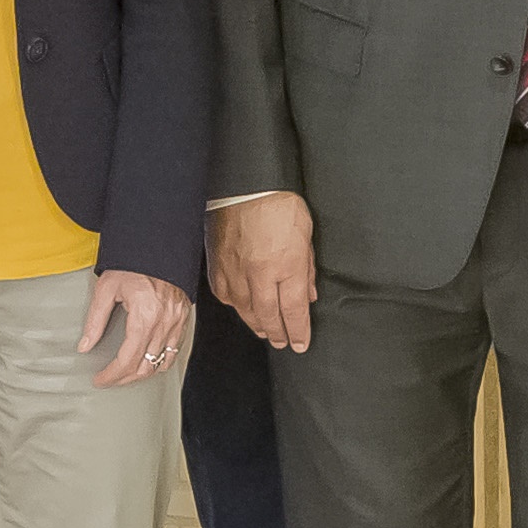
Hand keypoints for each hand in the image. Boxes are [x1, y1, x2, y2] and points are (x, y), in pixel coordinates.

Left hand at [80, 267, 192, 389]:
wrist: (159, 246)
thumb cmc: (133, 263)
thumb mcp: (106, 288)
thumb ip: (95, 320)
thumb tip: (85, 345)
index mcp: (145, 316)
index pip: (127, 359)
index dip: (112, 375)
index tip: (100, 380)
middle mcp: (164, 323)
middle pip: (145, 366)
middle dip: (124, 378)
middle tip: (109, 379)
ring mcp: (176, 322)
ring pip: (161, 363)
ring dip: (142, 373)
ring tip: (126, 374)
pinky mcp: (183, 319)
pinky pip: (174, 351)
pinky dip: (161, 362)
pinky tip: (148, 362)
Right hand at [210, 194, 316, 350]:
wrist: (247, 184)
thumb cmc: (279, 203)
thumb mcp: (306, 236)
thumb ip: (307, 268)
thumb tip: (309, 293)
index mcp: (286, 266)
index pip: (293, 311)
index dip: (298, 331)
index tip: (301, 342)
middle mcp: (260, 274)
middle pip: (268, 316)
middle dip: (278, 334)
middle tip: (283, 343)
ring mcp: (236, 271)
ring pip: (245, 310)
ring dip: (256, 324)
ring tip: (264, 331)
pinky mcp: (218, 264)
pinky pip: (225, 295)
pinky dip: (235, 305)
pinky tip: (241, 308)